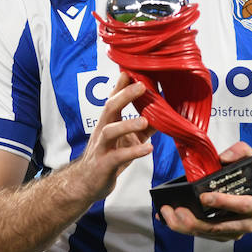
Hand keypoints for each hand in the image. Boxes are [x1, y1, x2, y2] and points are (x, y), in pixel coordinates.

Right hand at [75, 72, 153, 198]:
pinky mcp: (104, 164)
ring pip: (110, 131)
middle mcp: (103, 130)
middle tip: (141, 86)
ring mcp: (102, 147)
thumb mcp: (128, 140)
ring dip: (127, 124)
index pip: (114, 97)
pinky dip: (134, 152)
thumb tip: (164, 113)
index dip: (123, 83)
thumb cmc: (108, 157)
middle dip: (124, 95)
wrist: (87, 183)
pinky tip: (148, 149)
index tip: (134, 68)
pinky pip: (118, 156)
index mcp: (109, 122)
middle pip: (110, 107)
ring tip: (144, 120)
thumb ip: (144, 127)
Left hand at [159, 142, 251, 241]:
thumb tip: (223, 157)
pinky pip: (201, 234)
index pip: (242, 206)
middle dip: (195, 221)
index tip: (203, 197)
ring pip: (206, 233)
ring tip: (168, 213)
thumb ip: (242, 151)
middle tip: (178, 210)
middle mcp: (245, 223)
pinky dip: (183, 227)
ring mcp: (232, 232)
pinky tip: (169, 218)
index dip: (223, 203)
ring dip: (184, 226)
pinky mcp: (220, 236)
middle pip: (218, 227)